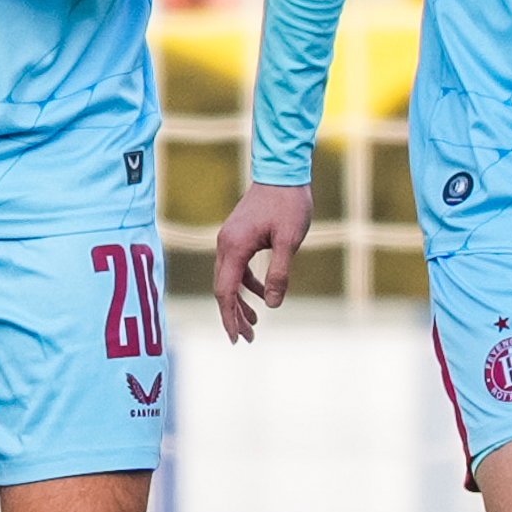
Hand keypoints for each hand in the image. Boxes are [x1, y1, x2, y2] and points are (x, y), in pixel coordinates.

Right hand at [211, 181, 315, 342]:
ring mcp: (229, 239)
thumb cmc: (288, 204)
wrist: (282, 172)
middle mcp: (225, 244)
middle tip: (247, 339)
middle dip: (233, 315)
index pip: (225, 292)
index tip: (236, 339)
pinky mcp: (238, 236)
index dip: (230, 318)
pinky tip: (262, 296)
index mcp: (234, 247)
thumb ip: (279, 273)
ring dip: (240, 302)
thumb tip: (273, 304)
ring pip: (229, 280)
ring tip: (254, 324)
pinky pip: (237, 268)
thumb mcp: (289, 241)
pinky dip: (246, 284)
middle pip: (223, 289)